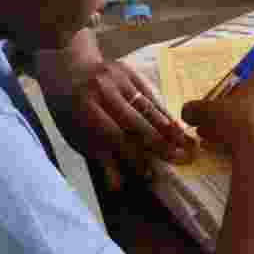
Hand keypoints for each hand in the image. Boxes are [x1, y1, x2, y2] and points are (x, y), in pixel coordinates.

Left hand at [45, 60, 195, 189]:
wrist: (66, 67)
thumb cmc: (69, 108)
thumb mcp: (75, 134)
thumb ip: (98, 157)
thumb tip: (117, 186)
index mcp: (84, 108)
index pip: (115, 136)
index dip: (134, 155)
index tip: (150, 172)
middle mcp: (102, 90)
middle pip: (136, 120)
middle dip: (159, 142)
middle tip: (180, 159)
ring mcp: (117, 77)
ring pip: (147, 106)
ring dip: (168, 126)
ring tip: (186, 143)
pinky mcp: (128, 70)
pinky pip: (149, 93)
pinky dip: (163, 111)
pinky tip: (176, 125)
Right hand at [182, 67, 253, 157]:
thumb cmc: (237, 120)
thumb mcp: (208, 110)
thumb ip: (195, 108)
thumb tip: (186, 112)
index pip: (240, 77)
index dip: (220, 91)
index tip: (208, 103)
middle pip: (244, 99)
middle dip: (222, 111)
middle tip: (205, 121)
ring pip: (248, 117)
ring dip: (227, 126)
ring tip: (208, 136)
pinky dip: (240, 137)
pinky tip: (222, 147)